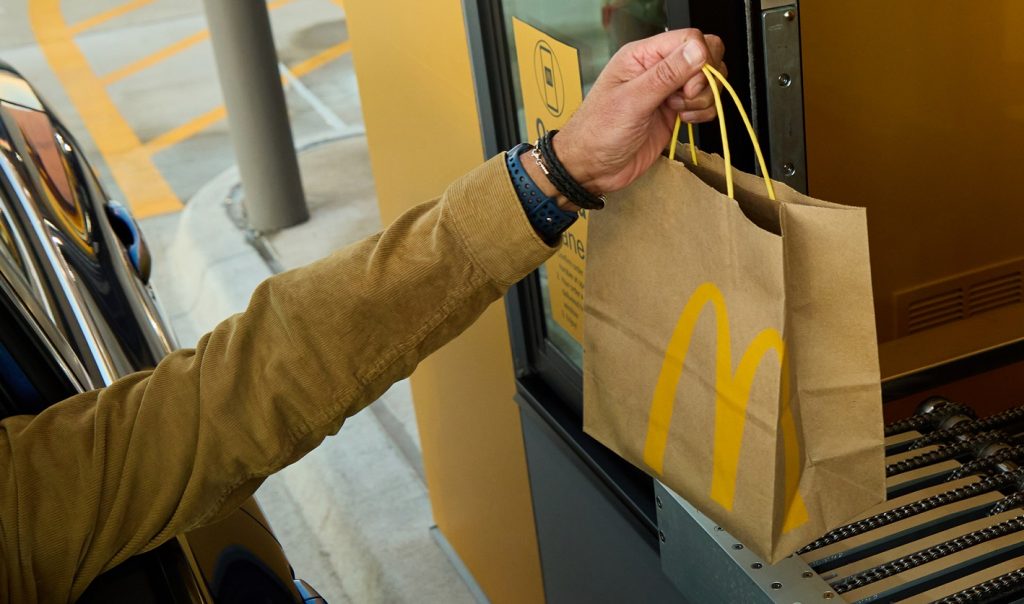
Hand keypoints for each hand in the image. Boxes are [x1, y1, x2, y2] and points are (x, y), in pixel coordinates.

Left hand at [554, 29, 725, 194]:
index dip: (699, 59)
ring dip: (703, 99)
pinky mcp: (675, 112)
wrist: (592, 168)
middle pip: (705, 56)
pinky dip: (702, 112)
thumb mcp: (632, 101)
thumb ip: (666, 75)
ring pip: (708, 81)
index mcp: (642, 56)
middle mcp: (657, 69)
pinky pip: (704, 103)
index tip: (689, 86)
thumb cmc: (597, 133)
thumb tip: (697, 50)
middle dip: (705, 80)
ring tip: (678, 112)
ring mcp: (668, 91)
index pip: (689, 39)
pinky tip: (683, 121)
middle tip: (684, 99)